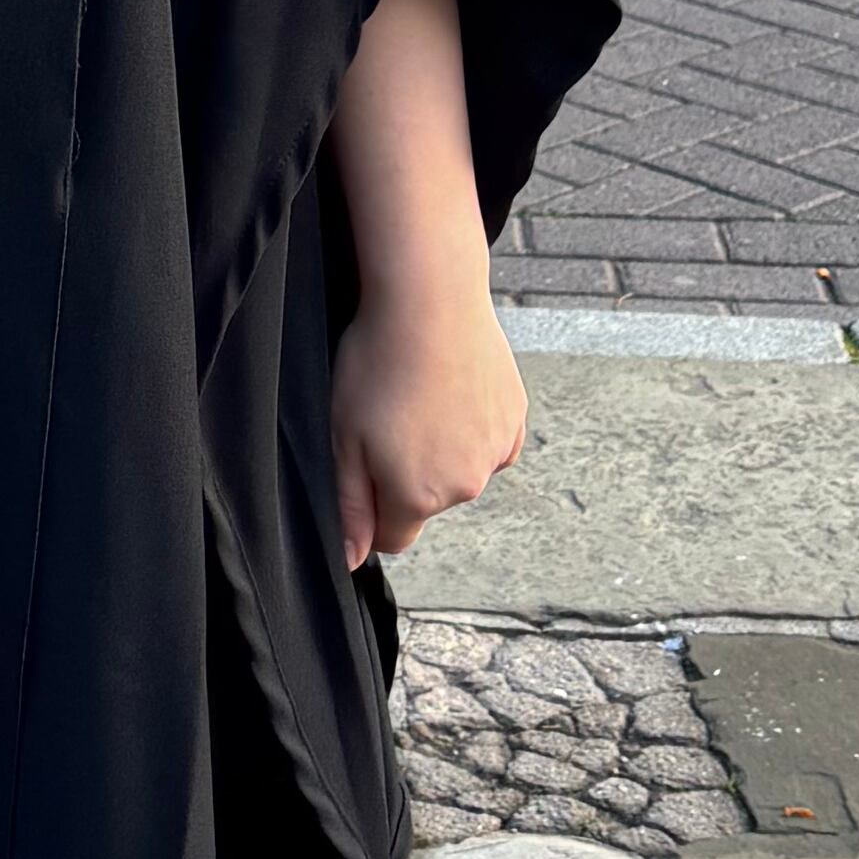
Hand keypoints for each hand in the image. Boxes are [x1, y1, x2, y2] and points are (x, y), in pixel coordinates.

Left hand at [330, 291, 524, 574]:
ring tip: (421, 394)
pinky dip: (472, 425)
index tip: (365, 463)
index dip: (373, 507)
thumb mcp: (342, 437)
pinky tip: (453, 389)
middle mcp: (464, 486)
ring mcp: (496, 453)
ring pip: (460, 471)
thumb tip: (352, 558)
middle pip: (426, 502)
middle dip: (406, 474)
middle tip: (389, 416)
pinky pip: (489, 442)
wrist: (430, 301)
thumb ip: (351, 505)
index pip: (393, 537)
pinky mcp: (515, 419)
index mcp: (417, 496)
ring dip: (442, 448)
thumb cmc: (377, 363)